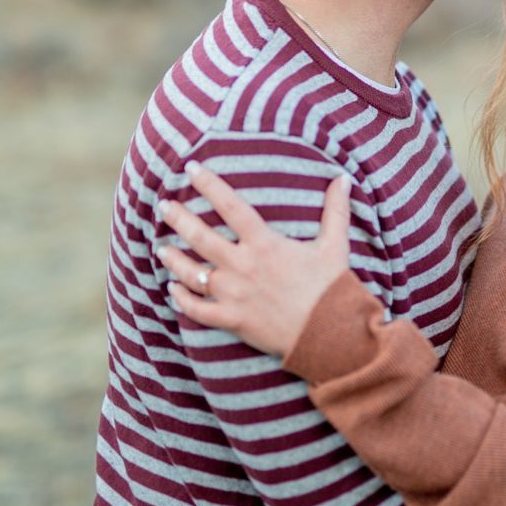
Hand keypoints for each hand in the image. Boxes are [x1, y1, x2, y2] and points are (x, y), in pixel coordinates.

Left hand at [158, 163, 351, 360]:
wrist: (330, 337)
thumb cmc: (331, 289)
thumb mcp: (335, 246)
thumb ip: (336, 210)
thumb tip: (344, 178)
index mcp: (264, 243)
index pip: (229, 206)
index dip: (208, 184)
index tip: (190, 169)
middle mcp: (244, 266)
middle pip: (201, 237)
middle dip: (179, 218)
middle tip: (163, 205)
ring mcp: (235, 295)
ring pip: (193, 274)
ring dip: (174, 260)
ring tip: (162, 248)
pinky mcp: (234, 321)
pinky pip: (199, 311)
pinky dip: (183, 300)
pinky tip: (174, 290)